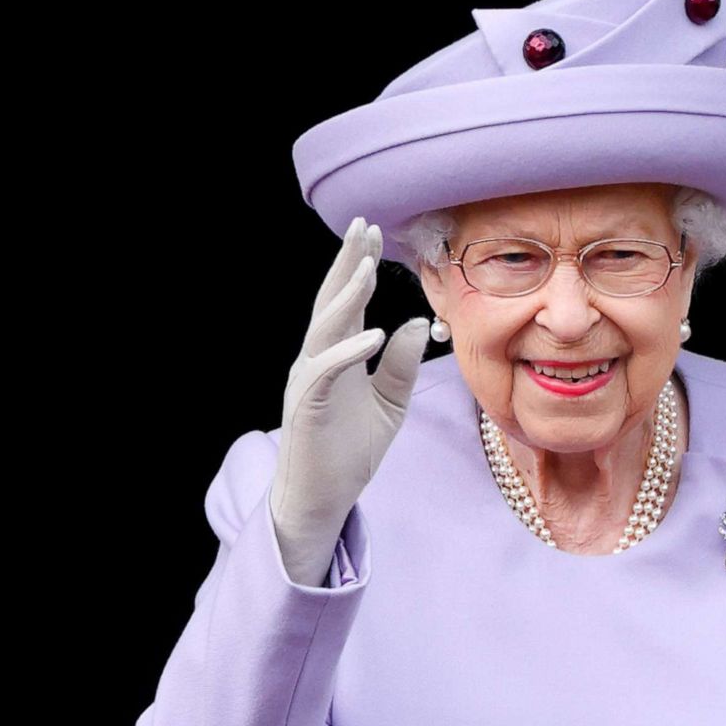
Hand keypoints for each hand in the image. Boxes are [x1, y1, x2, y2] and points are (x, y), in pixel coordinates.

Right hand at [269, 216, 429, 585]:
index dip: (359, 268)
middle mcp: (318, 359)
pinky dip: (349, 350)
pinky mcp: (309, 406)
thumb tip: (417, 322)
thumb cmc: (351, 453)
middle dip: (346, 263)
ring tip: (367, 266)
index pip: (347, 303)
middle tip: (361, 227)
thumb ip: (401, 364)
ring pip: (325, 327)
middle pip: (330, 302)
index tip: (374, 235)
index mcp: (337, 355)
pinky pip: (328, 370)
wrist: (324, 499)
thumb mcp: (390, 404)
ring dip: (347, 296)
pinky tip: (374, 332)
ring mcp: (309, 380)